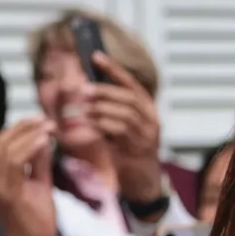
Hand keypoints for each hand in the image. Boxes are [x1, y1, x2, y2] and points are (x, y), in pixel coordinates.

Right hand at [0, 118, 57, 235]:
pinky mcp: (8, 194)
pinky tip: (44, 141)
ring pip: (7, 150)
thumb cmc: (36, 218)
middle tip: (48, 120)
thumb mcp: (39, 184)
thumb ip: (39, 164)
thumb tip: (44, 139)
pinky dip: (30, 149)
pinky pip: (16, 164)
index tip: (43, 120)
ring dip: (30, 134)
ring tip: (49, 127)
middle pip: (2, 141)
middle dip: (25, 126)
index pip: (3, 143)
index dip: (21, 127)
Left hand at [85, 51, 162, 203]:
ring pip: (124, 113)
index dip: (114, 69)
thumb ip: (112, 108)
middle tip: (83, 89)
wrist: (142, 179)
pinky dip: (101, 124)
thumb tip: (88, 87)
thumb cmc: (129, 149)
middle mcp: (151, 119)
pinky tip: (89, 123)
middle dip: (105, 91)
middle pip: (129, 97)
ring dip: (100, 108)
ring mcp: (147, 134)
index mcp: (148, 109)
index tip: (95, 56)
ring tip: (83, 109)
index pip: (132, 83)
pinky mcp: (139, 148)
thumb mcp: (124, 125)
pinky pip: (118, 131)